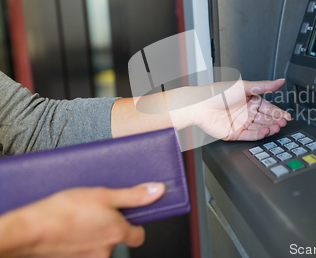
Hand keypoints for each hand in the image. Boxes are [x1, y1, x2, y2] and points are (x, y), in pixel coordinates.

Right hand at [0, 182, 164, 257]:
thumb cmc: (64, 211)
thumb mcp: (104, 194)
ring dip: (93, 232)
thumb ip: (134, 195)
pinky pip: (81, 249)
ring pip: (98, 245)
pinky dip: (79, 239)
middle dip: (111, 227)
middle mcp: (106, 251)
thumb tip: (157, 191)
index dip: (136, 224)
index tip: (128, 214)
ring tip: (81, 216)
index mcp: (117, 233)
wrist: (30, 229)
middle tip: (99, 211)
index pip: (139, 236)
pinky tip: (70, 226)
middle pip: (117, 240)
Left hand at [169, 79, 291, 140]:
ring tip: (276, 127)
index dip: (278, 112)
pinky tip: (265, 132)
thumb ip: (264, 86)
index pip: (268, 108)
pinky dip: (258, 135)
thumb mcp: (245, 86)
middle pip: (265, 119)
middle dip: (276, 121)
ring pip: (259, 128)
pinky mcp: (235, 133)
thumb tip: (280, 81)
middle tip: (283, 123)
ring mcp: (241, 123)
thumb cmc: (218, 92)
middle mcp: (247, 112)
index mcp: (250, 100)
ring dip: (269, 128)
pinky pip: (250, 136)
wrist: (200, 105)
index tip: (287, 116)